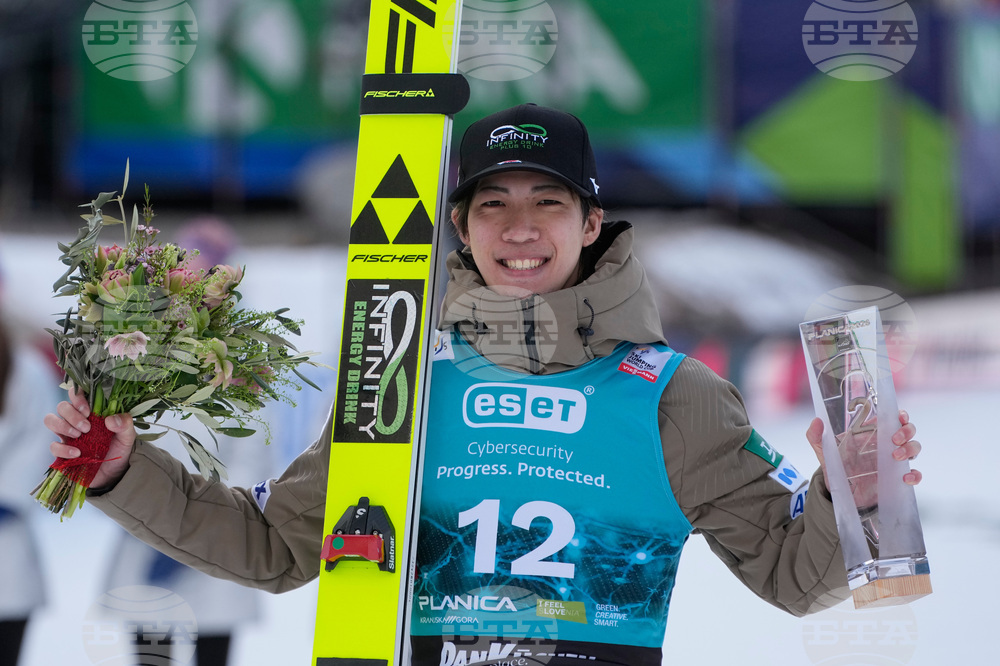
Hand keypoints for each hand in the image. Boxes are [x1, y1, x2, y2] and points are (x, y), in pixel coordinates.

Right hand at [43, 387, 135, 488]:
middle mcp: (75, 420)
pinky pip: (53, 446)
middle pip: (62, 406)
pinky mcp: (62, 452)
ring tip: (80, 436)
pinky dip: (63, 448)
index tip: (88, 410)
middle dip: (72, 414)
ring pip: (50, 420)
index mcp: (91, 411)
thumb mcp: (128, 436)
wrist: (114, 473)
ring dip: (63, 426)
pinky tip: (77, 453)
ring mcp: (67, 435)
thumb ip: (125, 424)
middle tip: (87, 427)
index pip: (76, 393)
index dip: (77, 396)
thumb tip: (111, 419)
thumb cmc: (119, 449)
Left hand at [806, 409, 921, 488]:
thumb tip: (816, 421)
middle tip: (894, 439)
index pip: (892, 417)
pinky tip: (906, 478)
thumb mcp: (823, 450)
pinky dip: (915, 474)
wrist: (838, 491)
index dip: (900, 415)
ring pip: (914, 448)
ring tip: (895, 457)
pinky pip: (914, 474)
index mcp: (871, 432)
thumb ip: (816, 436)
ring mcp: (893, 460)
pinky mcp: (896, 478)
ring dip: (910, 449)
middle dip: (907, 431)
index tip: (899, 417)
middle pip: (908, 430)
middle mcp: (886, 443)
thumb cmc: (835, 464)